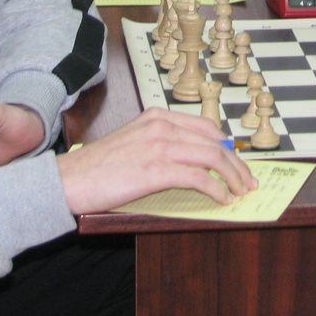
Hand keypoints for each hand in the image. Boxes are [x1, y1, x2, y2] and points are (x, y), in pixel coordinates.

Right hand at [57, 108, 257, 212]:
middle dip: (236, 163)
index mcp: (156, 116)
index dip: (226, 146)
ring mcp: (160, 145)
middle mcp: (161, 125)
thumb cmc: (97, 168)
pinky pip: (199, 178)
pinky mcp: (157, 169)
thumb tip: (195, 162)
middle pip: (214, 142)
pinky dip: (216, 189)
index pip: (205, 127)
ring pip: (212, 157)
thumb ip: (161, 144)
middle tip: (247, 180)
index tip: (237, 161)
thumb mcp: (133, 142)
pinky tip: (221, 199)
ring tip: (240, 191)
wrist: (67, 180)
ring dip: (232, 177)